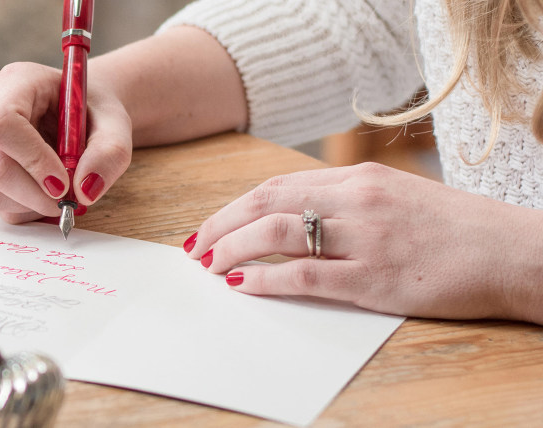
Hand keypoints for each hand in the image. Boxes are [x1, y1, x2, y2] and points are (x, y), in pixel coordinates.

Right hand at [0, 62, 131, 223]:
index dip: (32, 159)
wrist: (83, 114)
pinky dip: (25, 209)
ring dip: (31, 204)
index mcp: (17, 82)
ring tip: (61, 191)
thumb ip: (109, 153)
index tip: (63, 182)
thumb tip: (85, 191)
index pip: (2, 123)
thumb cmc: (95, 113)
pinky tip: (45, 192)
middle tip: (71, 199)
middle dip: (37, 194)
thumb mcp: (116, 125)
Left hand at [185, 162, 542, 322]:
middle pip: (266, 204)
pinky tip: (244, 286)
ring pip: (277, 234)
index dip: (235, 206)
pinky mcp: (376, 279)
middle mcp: (356, 200)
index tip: (211, 225)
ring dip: (233, 249)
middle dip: (221, 225)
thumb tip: (291, 218)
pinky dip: (266, 279)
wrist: (512, 252)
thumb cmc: (452, 228)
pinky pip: (305, 275)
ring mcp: (365, 238)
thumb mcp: (394, 197)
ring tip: (210, 266)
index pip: (277, 186)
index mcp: (358, 178)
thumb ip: (344, 203)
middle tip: (195, 247)